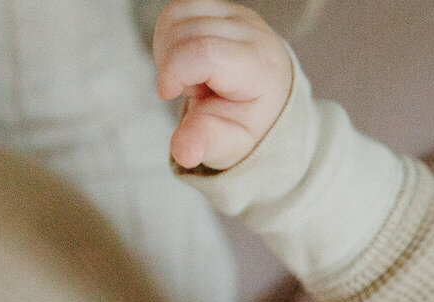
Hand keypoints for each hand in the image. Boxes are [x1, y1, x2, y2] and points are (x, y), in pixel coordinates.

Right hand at [154, 0, 292, 170]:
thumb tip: (183, 154)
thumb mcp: (229, 143)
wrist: (266, 102)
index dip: (173, 71)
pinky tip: (186, 59)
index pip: (204, 53)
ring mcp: (238, 15)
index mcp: (260, 68)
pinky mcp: (221, 7)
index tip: (167, 94)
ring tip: (193, 76)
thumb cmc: (246, 124)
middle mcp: (253, 33)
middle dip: (172, 66)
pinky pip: (178, 9)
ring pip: (177, 15)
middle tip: (194, 90)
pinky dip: (170, 34)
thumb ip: (205, 144)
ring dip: (169, 49)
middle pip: (185, 34)